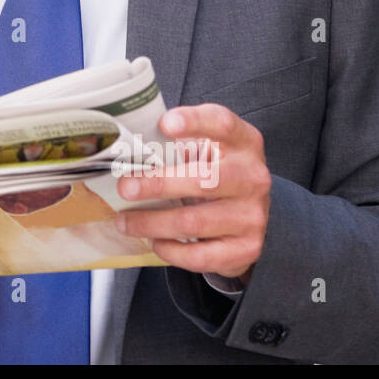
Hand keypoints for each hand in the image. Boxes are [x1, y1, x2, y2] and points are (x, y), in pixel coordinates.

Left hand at [113, 105, 270, 280]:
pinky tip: (154, 242)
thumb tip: (126, 147)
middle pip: (205, 180)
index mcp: (243, 143)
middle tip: (125, 188)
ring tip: (125, 222)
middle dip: (158, 184)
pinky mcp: (247, 248)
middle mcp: (253, 177)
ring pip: (195, 221)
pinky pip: (201, 255)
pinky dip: (171, 250)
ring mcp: (253, 215)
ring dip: (152, 222)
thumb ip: (180, 143)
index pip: (223, 124)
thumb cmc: (217, 173)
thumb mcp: (209, 150)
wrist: (254, 214)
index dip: (194, 122)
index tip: (164, 124)